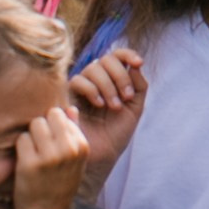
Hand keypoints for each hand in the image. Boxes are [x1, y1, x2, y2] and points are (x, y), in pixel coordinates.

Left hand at [12, 100, 87, 208]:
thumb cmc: (60, 183)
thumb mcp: (75, 159)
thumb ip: (74, 132)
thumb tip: (70, 108)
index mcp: (81, 146)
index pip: (64, 115)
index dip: (54, 127)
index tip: (52, 141)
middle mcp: (68, 149)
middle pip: (49, 115)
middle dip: (43, 126)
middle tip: (41, 144)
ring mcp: (49, 156)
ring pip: (35, 124)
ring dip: (31, 135)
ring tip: (33, 152)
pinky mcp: (30, 164)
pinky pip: (22, 139)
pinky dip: (21, 147)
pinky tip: (25, 160)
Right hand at [70, 43, 146, 183]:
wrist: (102, 155)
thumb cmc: (117, 132)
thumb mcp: (135, 108)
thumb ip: (139, 86)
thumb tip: (135, 65)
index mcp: (113, 79)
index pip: (117, 56)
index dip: (128, 54)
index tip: (139, 63)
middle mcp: (96, 80)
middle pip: (106, 59)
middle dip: (119, 76)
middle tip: (125, 97)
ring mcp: (82, 87)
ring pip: (93, 68)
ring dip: (108, 85)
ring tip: (114, 106)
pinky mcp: (68, 96)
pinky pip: (78, 80)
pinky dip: (92, 89)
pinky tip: (99, 105)